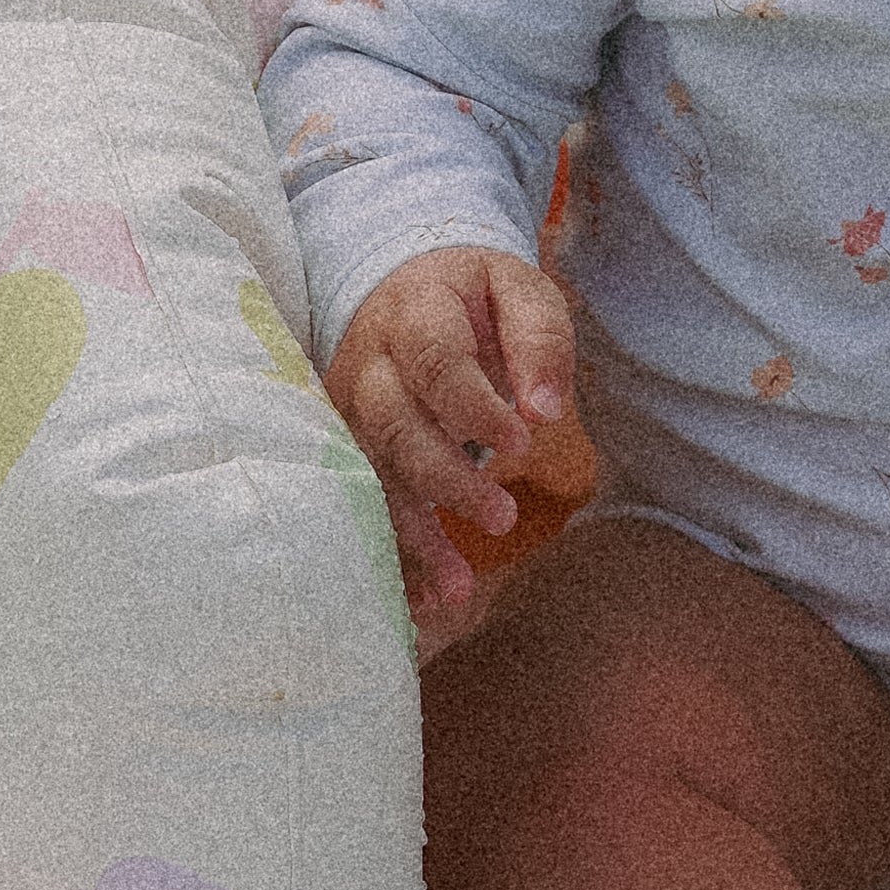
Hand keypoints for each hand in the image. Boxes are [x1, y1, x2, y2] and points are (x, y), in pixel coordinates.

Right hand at [324, 247, 577, 631]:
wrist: (401, 287)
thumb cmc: (473, 295)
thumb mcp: (518, 289)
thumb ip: (538, 340)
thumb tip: (546, 412)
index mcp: (415, 313)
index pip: (436, 361)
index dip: (473, 406)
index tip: (525, 442)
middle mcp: (368, 364)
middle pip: (396, 427)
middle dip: (447, 479)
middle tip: (504, 518)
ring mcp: (346, 409)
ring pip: (371, 476)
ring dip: (411, 536)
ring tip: (458, 590)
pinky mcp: (343, 447)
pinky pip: (358, 505)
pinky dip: (388, 553)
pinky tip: (421, 602)